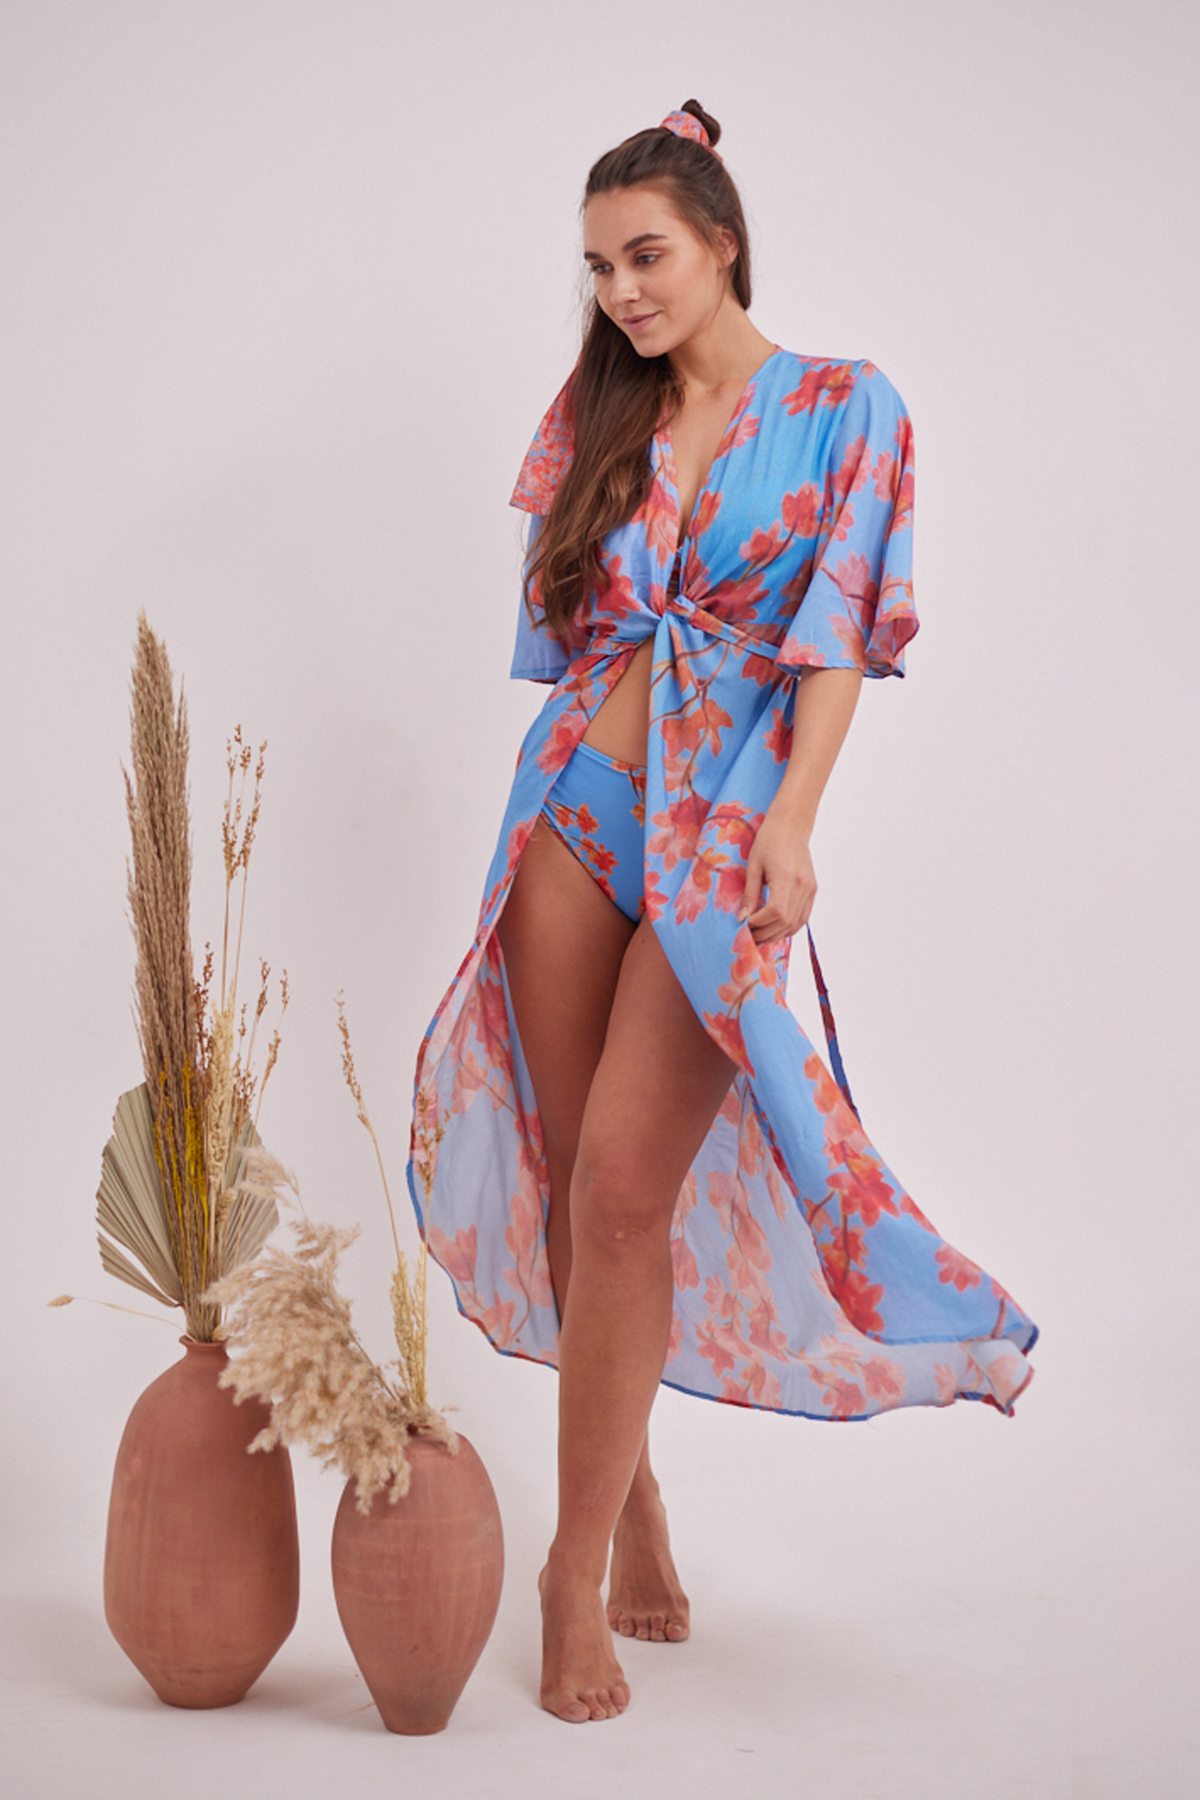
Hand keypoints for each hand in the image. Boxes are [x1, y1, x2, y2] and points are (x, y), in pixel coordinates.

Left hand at [739, 805, 816, 945]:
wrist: (791, 826)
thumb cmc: (769, 841)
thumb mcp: (753, 866)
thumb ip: (750, 894)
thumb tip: (743, 918)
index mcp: (786, 877)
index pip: (776, 912)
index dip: (760, 923)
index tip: (745, 924)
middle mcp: (802, 885)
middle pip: (786, 921)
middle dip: (766, 933)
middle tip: (749, 936)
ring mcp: (810, 889)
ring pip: (796, 923)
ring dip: (777, 934)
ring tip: (760, 935)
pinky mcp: (812, 890)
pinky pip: (803, 917)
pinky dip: (789, 927)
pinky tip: (775, 928)